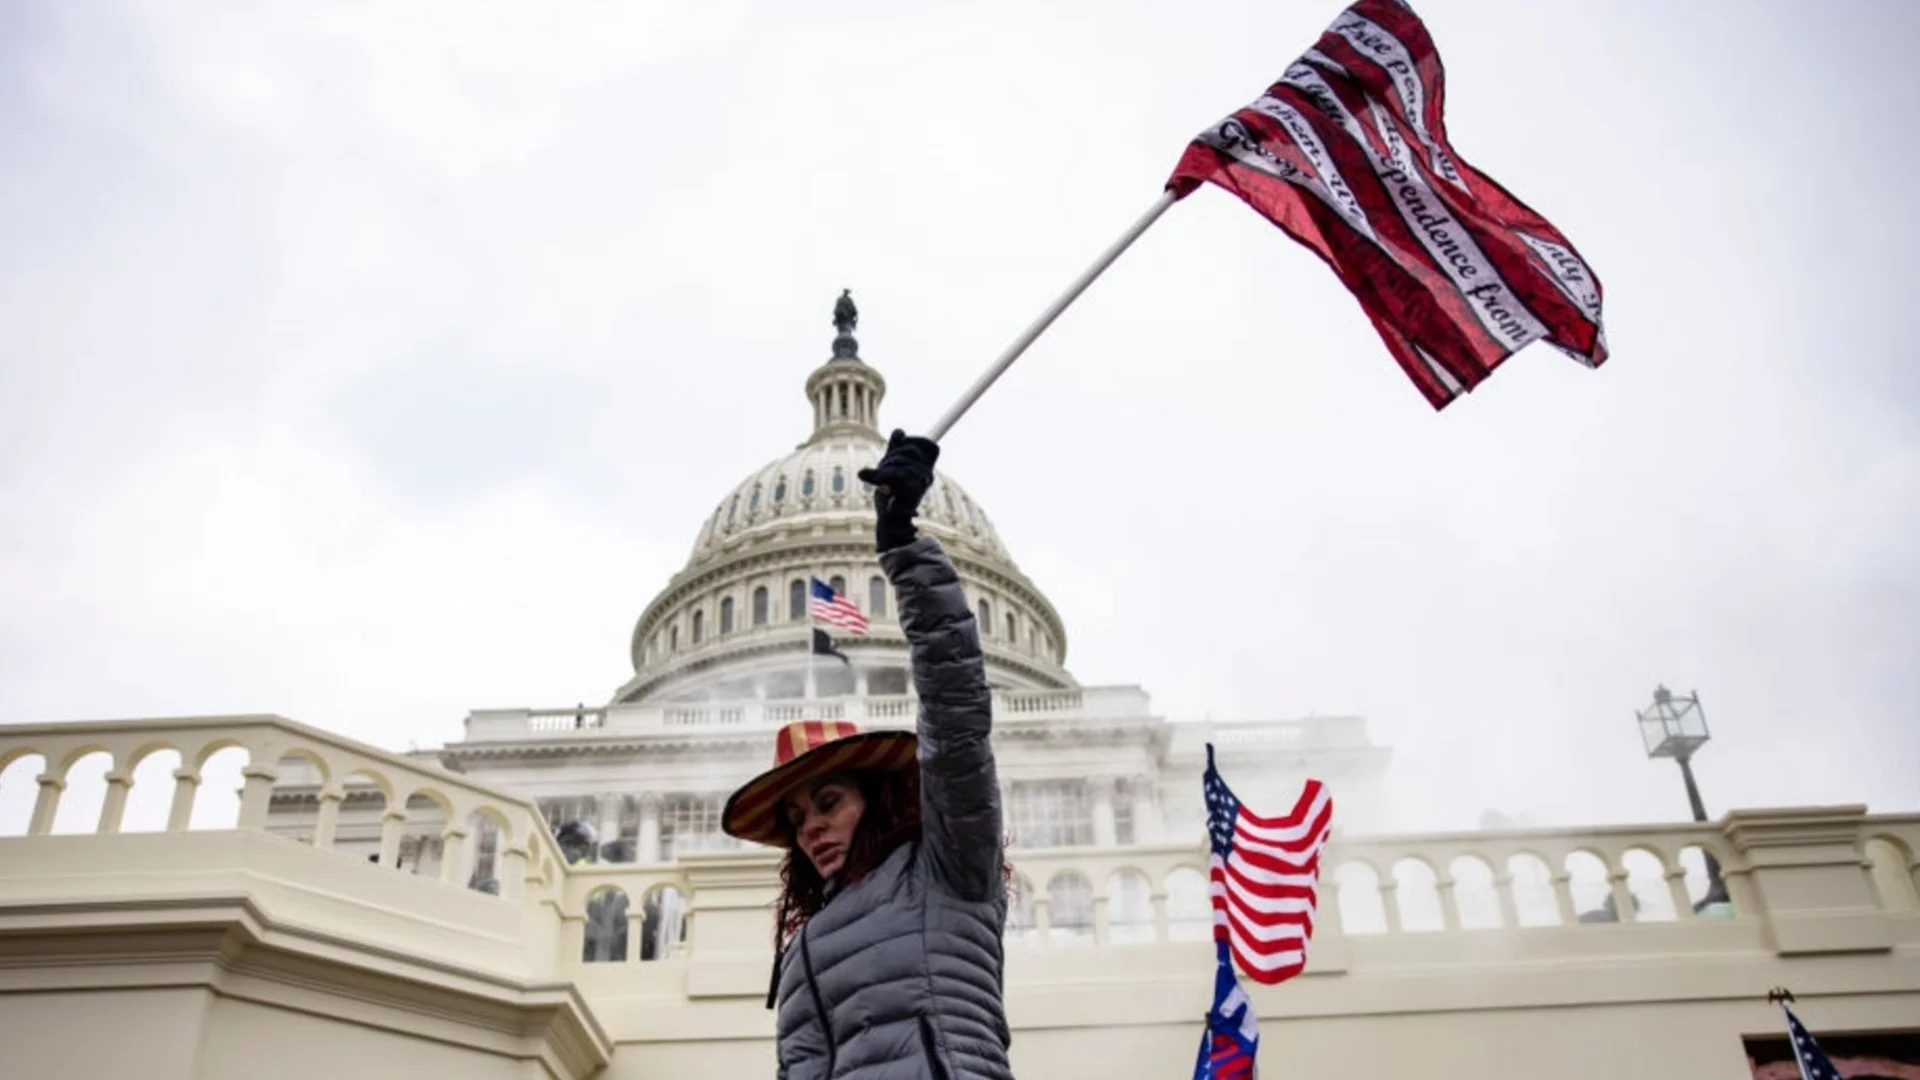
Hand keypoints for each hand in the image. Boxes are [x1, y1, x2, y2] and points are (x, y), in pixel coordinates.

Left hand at [858, 429, 938, 550]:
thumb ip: (895, 448)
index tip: (898, 440)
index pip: (928, 444)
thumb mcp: (891, 465)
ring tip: (880, 478)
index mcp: (925, 467)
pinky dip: (884, 475)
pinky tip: (878, 480)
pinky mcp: (911, 492)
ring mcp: (920, 483)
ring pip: (901, 461)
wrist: (889, 518)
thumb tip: (899, 431)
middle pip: (910, 449)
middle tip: (882, 469)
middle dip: (891, 455)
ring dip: (885, 467)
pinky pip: (897, 474)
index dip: (912, 440)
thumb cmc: (891, 493)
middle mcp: (927, 474)